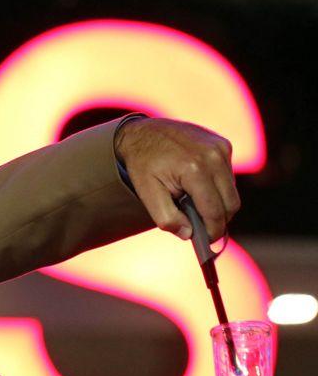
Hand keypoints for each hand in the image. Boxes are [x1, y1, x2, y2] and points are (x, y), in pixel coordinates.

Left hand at [114, 117, 240, 241]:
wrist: (142, 133)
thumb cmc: (143, 164)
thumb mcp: (146, 193)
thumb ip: (167, 218)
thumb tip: (188, 235)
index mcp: (194, 169)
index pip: (214, 211)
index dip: (213, 231)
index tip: (208, 243)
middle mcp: (213, 156)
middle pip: (230, 203)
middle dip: (219, 220)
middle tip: (203, 229)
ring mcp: (221, 148)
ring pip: (232, 191)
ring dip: (218, 203)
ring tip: (195, 205)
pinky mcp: (223, 145)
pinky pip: (228, 176)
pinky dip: (217, 187)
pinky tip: (198, 187)